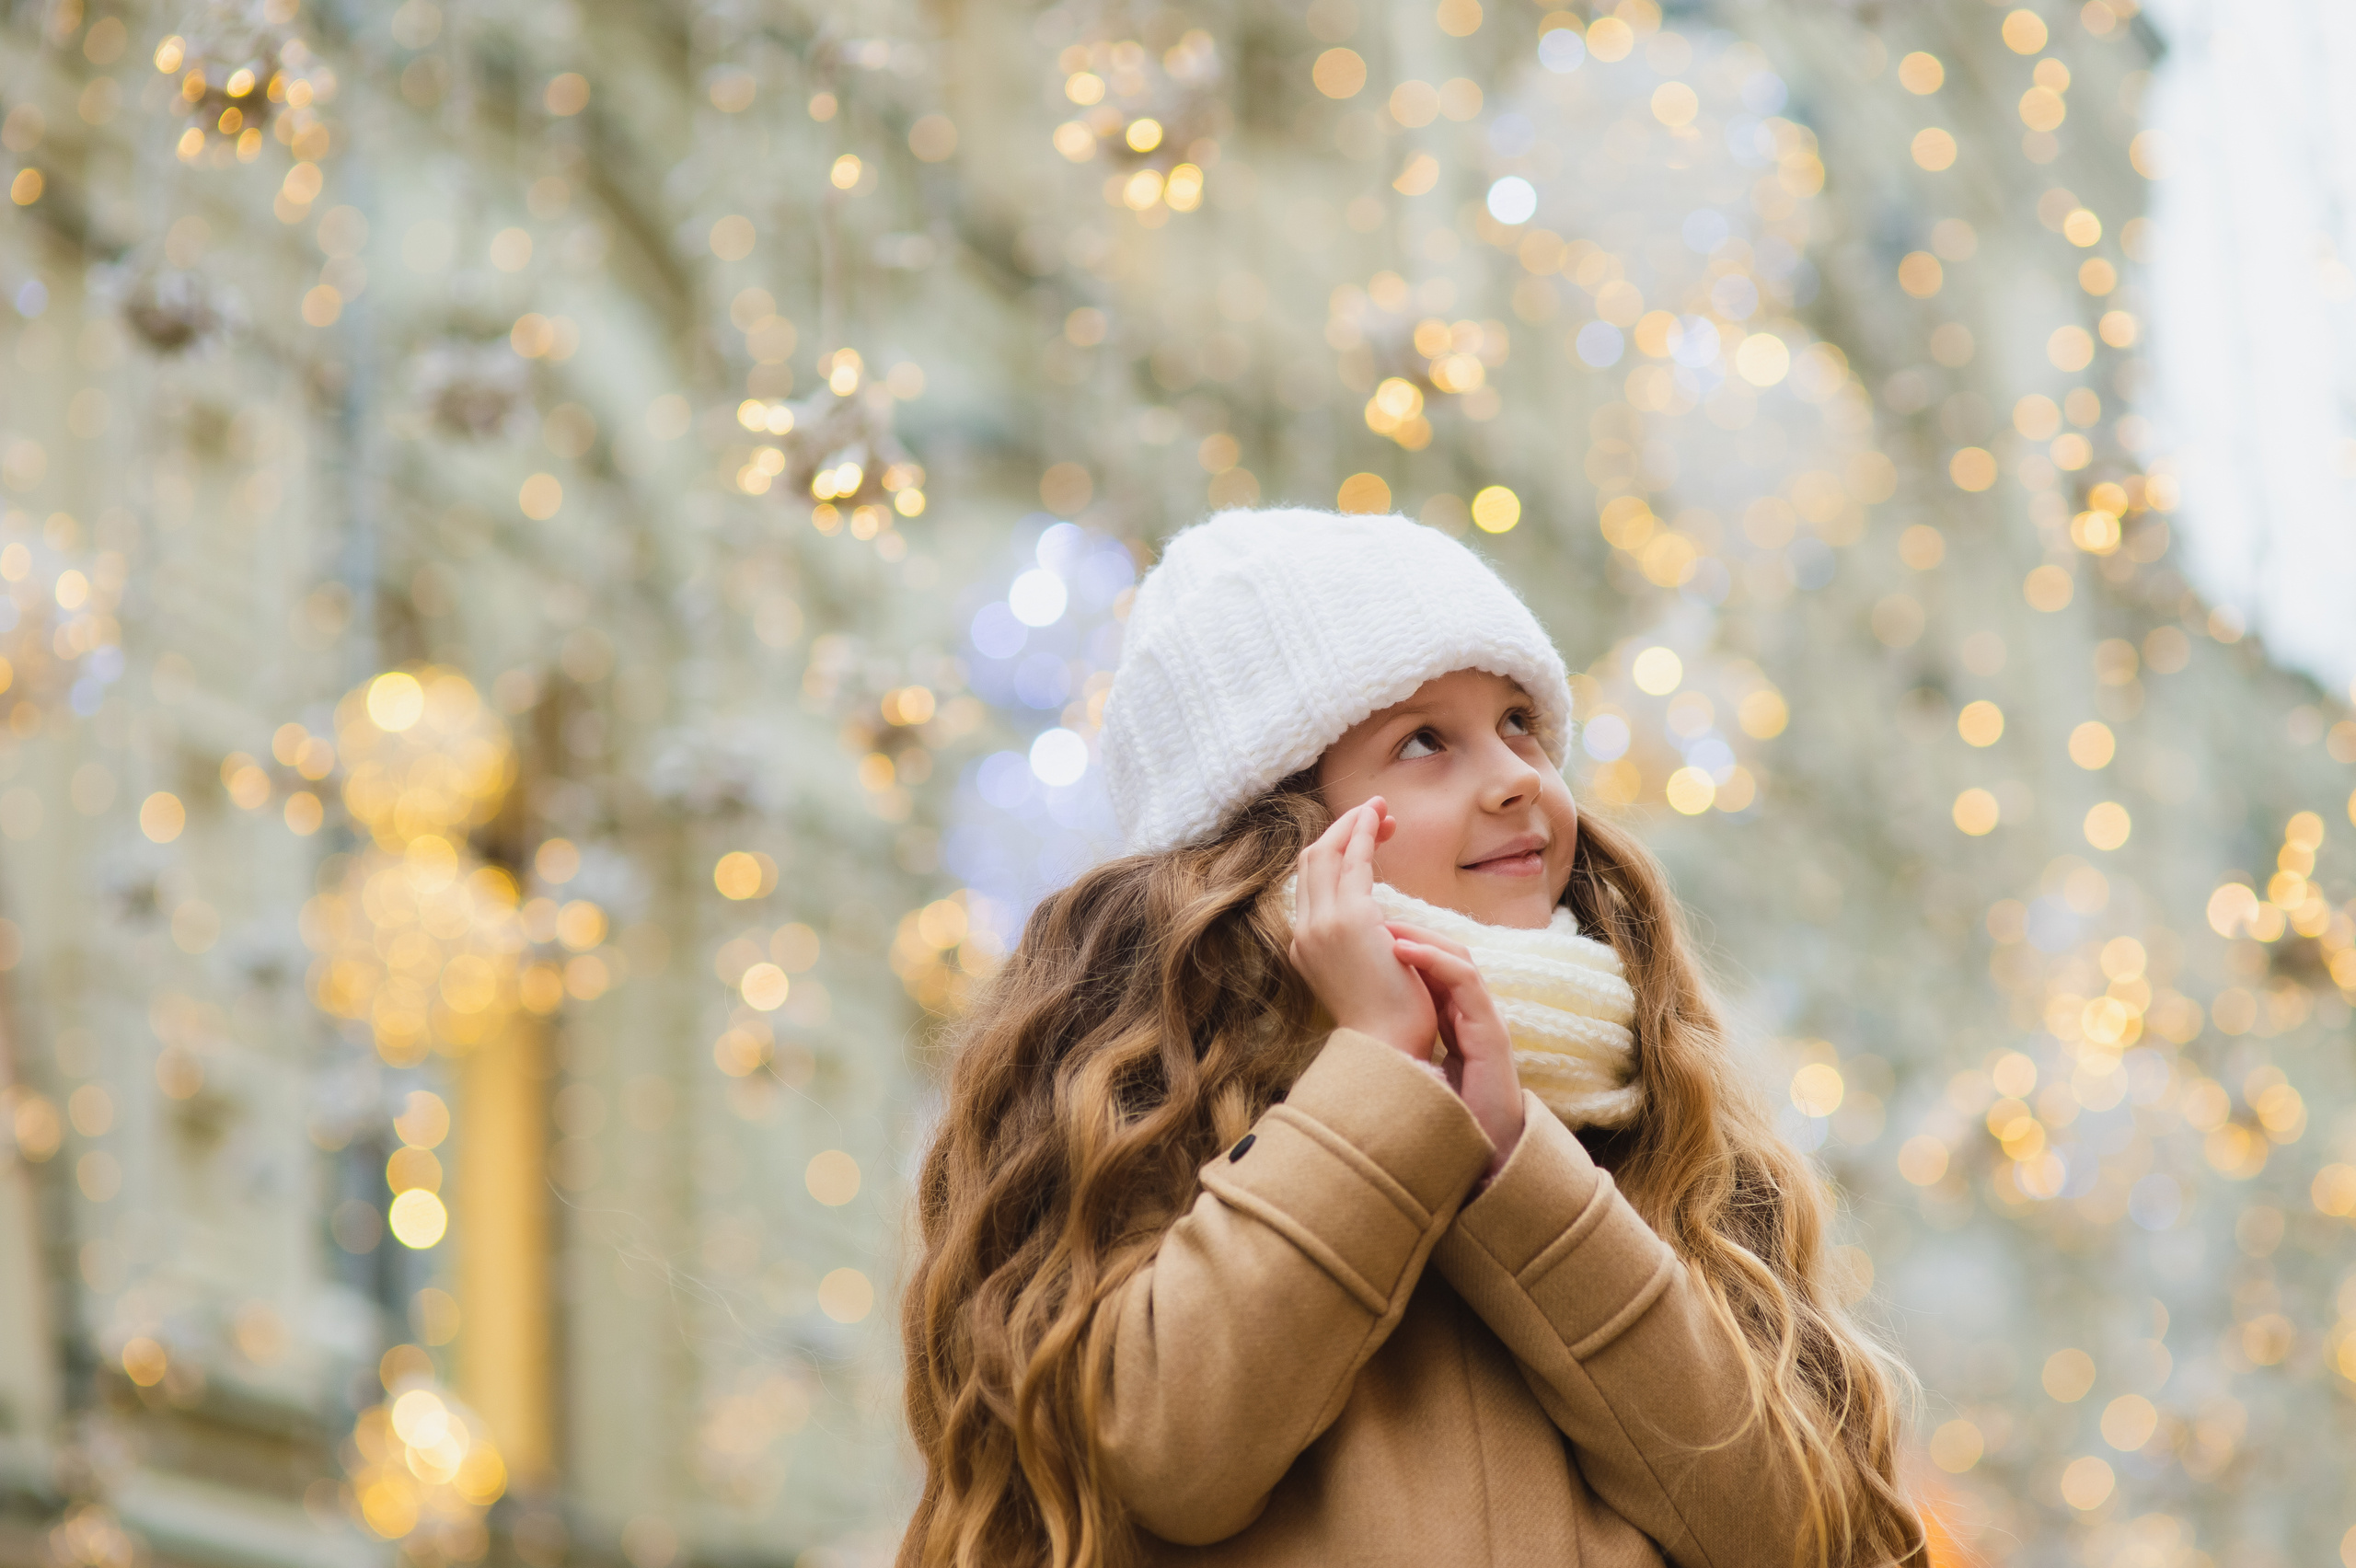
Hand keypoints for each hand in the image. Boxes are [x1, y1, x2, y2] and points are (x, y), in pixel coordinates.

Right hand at [1288, 799, 1437, 1058]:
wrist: (1389, 1047)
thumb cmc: (1388, 1019)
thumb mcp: (1363, 973)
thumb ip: (1361, 944)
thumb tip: (1378, 926)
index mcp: (1305, 946)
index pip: (1311, 884)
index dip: (1335, 853)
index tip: (1366, 839)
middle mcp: (1304, 931)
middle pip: (1311, 861)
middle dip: (1342, 831)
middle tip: (1375, 813)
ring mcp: (1322, 924)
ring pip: (1327, 854)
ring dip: (1353, 826)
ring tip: (1379, 808)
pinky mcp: (1349, 920)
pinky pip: (1353, 862)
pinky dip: (1364, 836)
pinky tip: (1380, 821)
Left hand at [1388, 922, 1525, 1180]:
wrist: (1484, 1156)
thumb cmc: (1447, 1119)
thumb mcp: (1417, 1071)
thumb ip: (1401, 1044)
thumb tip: (1358, 1027)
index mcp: (1454, 1022)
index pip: (1432, 972)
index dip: (1403, 948)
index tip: (1366, 936)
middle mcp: (1473, 1015)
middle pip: (1447, 957)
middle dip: (1412, 932)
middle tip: (1373, 917)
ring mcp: (1485, 1021)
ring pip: (1459, 961)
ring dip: (1421, 940)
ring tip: (1384, 928)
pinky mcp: (1492, 1032)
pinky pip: (1467, 981)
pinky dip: (1435, 961)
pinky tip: (1403, 951)